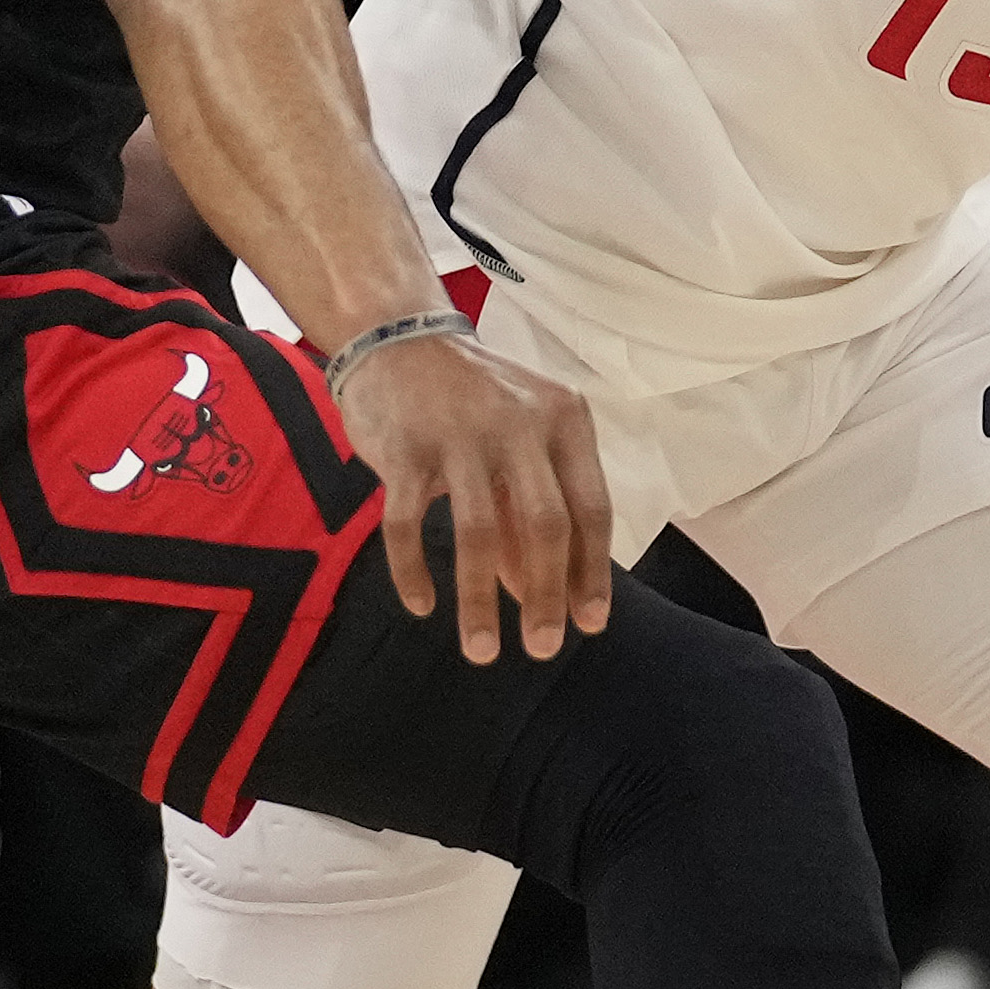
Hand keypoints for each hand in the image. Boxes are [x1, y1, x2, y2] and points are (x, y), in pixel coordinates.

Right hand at [336, 329, 610, 658]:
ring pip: (478, 533)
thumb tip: (543, 596)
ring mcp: (459, 433)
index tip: (590, 623)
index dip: (592, 572)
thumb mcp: (520, 444)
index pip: (591, 508)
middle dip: (547, 596)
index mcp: (564, 419)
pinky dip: (413, 571)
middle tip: (541, 648)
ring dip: (480, 601)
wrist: (397, 338)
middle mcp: (519, 422)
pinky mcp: (403, 447)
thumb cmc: (471, 404)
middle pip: (546, 525)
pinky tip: (422, 605)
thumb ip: (534, 513)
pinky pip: (408, 524)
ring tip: (481, 650)